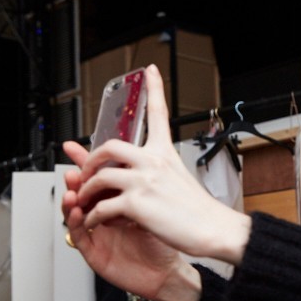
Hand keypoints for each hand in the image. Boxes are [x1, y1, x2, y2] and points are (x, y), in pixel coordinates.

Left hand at [71, 64, 249, 264]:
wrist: (214, 228)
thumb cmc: (200, 211)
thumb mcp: (181, 180)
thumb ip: (158, 173)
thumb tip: (142, 177)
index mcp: (166, 154)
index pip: (160, 113)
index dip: (155, 88)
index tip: (150, 71)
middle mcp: (154, 162)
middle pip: (110, 145)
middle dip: (91, 158)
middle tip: (88, 170)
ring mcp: (143, 181)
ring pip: (99, 176)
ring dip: (86, 191)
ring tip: (87, 201)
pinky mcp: (136, 203)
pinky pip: (101, 206)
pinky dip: (94, 216)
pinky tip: (98, 220)